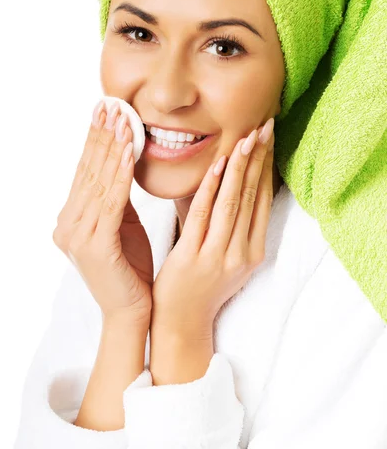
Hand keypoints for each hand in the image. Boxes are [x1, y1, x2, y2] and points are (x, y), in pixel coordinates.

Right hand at [53, 101, 152, 326]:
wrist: (133, 311)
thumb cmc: (130, 268)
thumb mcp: (121, 225)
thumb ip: (115, 198)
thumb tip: (122, 164)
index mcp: (71, 220)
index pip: (85, 172)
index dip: (96, 141)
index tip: (105, 113)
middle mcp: (68, 224)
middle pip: (88, 171)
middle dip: (101, 136)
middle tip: (109, 104)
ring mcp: (77, 235)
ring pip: (98, 180)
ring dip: (112, 146)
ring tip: (121, 118)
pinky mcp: (95, 244)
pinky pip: (111, 199)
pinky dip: (121, 171)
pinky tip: (129, 148)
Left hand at [151, 118, 274, 340]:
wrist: (181, 322)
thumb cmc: (199, 284)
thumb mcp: (224, 254)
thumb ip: (228, 222)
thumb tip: (227, 181)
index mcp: (252, 250)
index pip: (263, 199)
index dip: (265, 166)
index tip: (267, 137)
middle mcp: (242, 252)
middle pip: (253, 196)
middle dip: (258, 158)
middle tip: (265, 126)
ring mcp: (220, 256)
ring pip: (233, 202)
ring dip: (240, 167)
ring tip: (247, 137)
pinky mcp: (194, 258)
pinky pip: (204, 216)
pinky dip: (212, 188)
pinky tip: (217, 165)